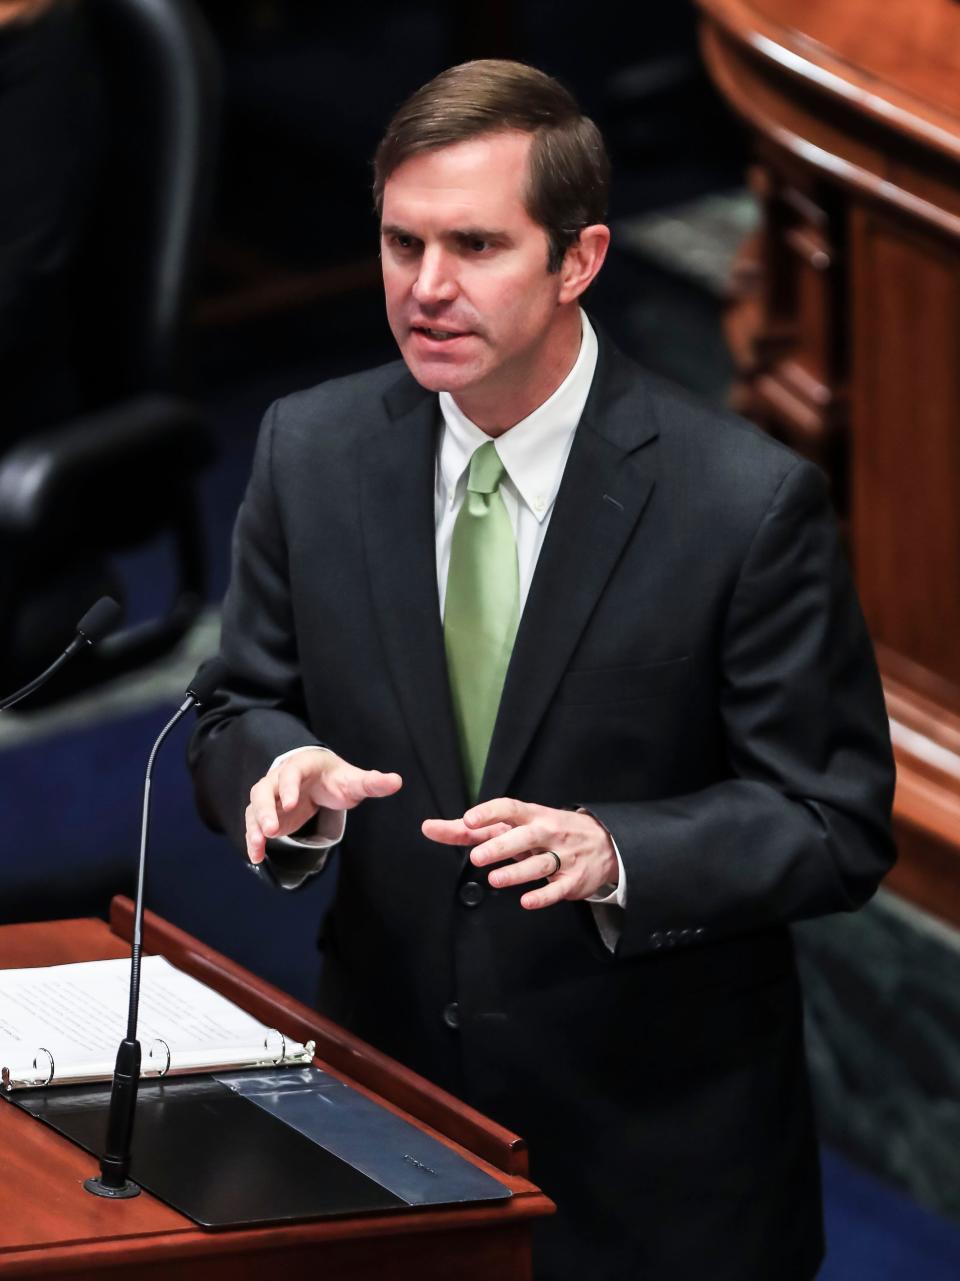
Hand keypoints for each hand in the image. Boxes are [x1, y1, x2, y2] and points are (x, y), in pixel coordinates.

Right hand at [245, 749, 401, 863]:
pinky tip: (257, 857)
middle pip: (264, 789)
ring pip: (255, 807)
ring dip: (255, 826)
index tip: (291, 804)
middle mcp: (280, 778)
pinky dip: (253, 839)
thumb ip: (372, 783)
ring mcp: (271, 796)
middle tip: (271, 829)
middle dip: (266, 808)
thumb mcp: (354, 780)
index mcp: (302, 765)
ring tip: (259, 846)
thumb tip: (397, 781)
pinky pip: (254, 824)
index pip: (291, 772)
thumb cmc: (336, 779)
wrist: (319, 780)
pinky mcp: (268, 814)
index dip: (288, 787)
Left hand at [422, 798, 618, 909]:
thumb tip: (430, 828)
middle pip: (524, 837)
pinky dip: (543, 895)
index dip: (489, 812)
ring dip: (517, 872)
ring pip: (539, 864)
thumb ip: (473, 829)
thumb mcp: (516, 825)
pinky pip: (557, 889)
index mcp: (531, 815)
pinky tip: (527, 901)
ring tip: (494, 880)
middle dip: (501, 847)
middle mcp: (547, 832)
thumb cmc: (547, 831)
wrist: (604, 843)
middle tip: (477, 857)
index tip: (468, 820)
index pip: (509, 808)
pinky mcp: (572, 880)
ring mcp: (562, 856)